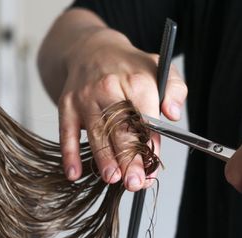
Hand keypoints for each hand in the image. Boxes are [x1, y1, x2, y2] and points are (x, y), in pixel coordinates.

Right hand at [58, 28, 186, 190]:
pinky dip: (70, 154)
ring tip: (112, 179)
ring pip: (96, 133)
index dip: (150, 144)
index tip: (154, 167)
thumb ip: (175, 90)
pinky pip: (66, 131)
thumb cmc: (130, 66)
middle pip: (121, 129)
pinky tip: (75, 173)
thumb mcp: (160, 67)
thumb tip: (173, 115)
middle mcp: (108, 88)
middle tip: (135, 182)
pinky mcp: (68, 105)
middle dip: (129, 159)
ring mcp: (85, 97)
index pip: (146, 119)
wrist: (93, 50)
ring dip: (104, 158)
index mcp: (136, 81)